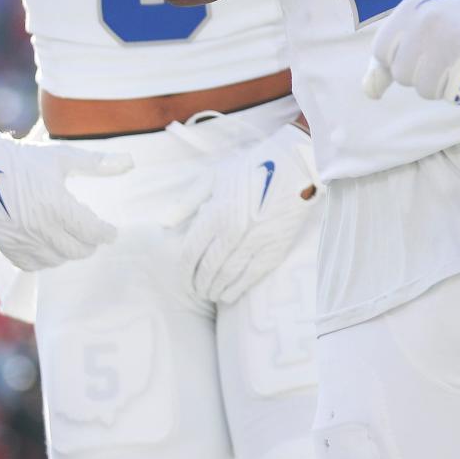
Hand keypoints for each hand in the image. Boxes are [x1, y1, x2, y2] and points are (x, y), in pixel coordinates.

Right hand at [0, 132, 134, 271]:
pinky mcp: (8, 246)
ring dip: (69, 253)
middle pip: (77, 250)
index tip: (111, 232)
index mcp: (55, 204)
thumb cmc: (25, 159)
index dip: (105, 234)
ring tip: (74, 240)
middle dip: (90, 244)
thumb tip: (130, 162)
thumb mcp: (63, 156)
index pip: (91, 231)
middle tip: (94, 236)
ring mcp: (22, 239)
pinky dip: (46, 259)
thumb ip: (97, 163)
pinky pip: (33, 265)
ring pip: (56, 260)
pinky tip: (51, 246)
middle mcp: (39, 227)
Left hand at [181, 122, 319, 302]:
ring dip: (217, 290)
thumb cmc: (250, 168)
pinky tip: (230, 293)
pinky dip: (239, 288)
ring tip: (211, 294)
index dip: (185, 272)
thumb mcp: (213, 177)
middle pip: (209, 269)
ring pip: (230, 276)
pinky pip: (253, 275)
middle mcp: (234, 230)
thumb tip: (164, 223)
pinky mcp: (276, 246)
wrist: (294, 164)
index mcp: (217, 212)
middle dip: (199, 285)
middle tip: (196, 291)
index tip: (183, 281)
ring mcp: (257, 240)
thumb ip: (187, 201)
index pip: (192, 253)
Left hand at [363, 0, 459, 105]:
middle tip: (443, 55)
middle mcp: (423, 23)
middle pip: (402, 74)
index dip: (398, 59)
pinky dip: (457, 88)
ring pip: (423, 87)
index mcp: (410, 8)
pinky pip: (447, 93)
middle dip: (420, 72)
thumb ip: (392, 53)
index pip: (381, 51)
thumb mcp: (420, 22)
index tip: (418, 51)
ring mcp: (445, 43)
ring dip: (439, 83)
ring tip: (456, 62)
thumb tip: (369, 91)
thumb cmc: (457, 19)